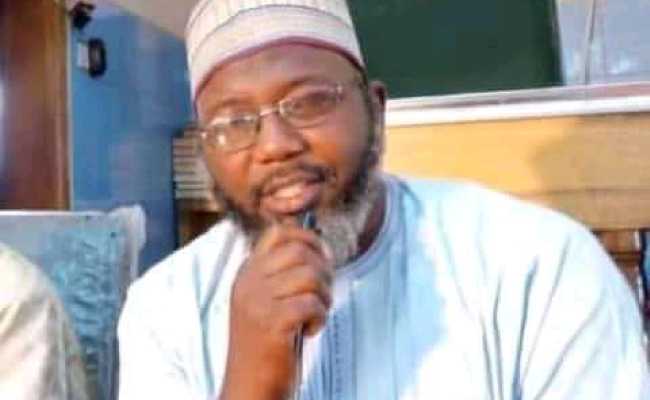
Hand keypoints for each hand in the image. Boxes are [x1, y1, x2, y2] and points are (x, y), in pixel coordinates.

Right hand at [220, 224, 333, 399]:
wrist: (250, 387)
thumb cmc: (267, 346)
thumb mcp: (266, 301)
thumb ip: (281, 273)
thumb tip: (315, 243)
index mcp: (247, 274)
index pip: (278, 233)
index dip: (308, 238)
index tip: (322, 258)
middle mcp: (248, 283)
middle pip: (299, 250)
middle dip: (323, 270)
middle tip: (323, 294)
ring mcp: (257, 301)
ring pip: (309, 275)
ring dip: (323, 296)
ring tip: (315, 314)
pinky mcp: (271, 322)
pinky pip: (311, 303)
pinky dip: (320, 317)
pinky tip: (310, 330)